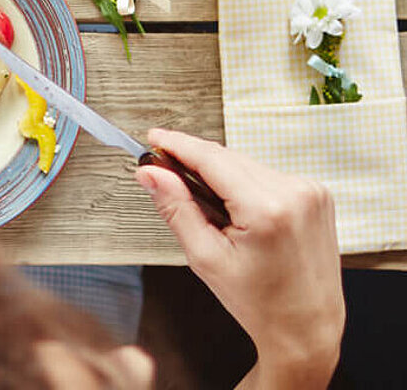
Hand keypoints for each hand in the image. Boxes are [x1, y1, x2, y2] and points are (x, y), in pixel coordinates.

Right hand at [137, 128, 343, 387]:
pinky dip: (247, 184)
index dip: (178, 144)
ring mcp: (310, 191)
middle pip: (228, 158)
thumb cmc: (259, 304)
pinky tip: (241, 212)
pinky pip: (268, 174)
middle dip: (196, 161)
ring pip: (247, 164)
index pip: (211, 158)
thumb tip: (150, 172)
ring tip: (210, 207)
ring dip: (223, 175)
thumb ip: (176, 208)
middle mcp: (294, 193)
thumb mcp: (207, 259)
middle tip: (166, 171)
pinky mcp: (317, 193)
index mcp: (267, 210)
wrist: (307, 330)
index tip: (154, 138)